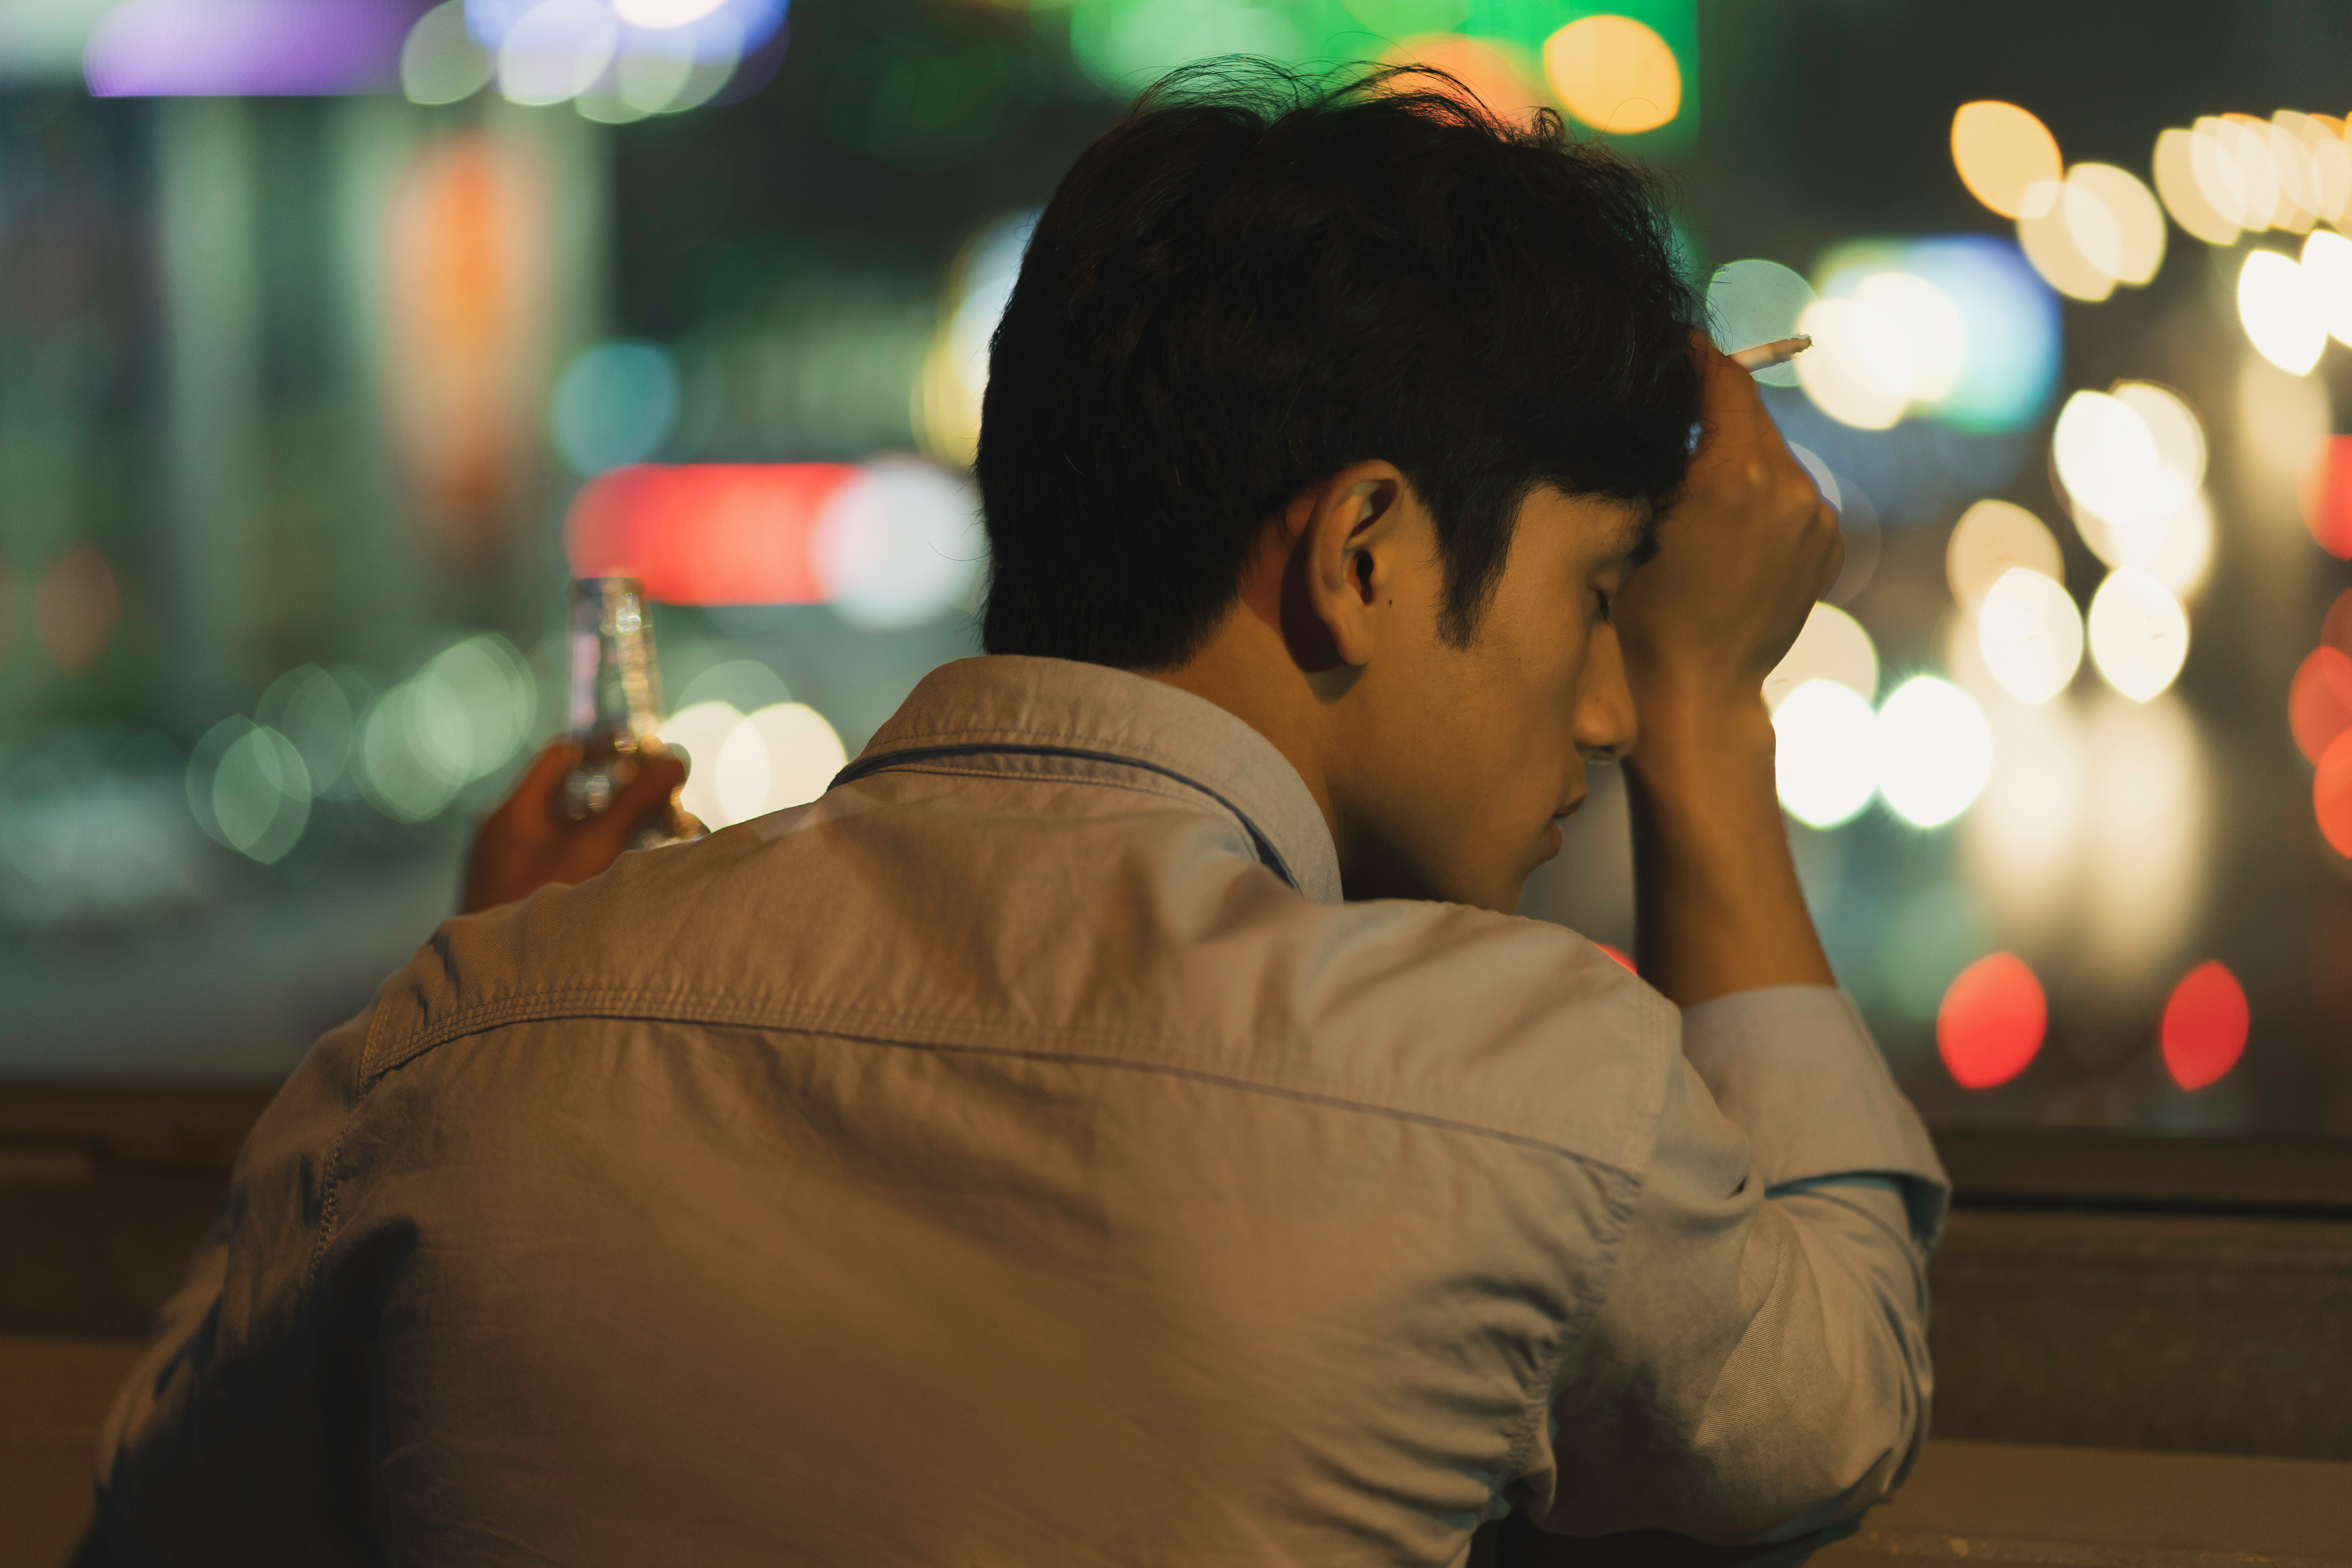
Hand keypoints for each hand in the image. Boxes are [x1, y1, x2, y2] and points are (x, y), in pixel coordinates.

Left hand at [460, 742, 692, 913]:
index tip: (649, 752)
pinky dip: (607, 862)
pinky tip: (639, 875)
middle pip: (575, 797)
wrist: (503, 996)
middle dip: (625, 794)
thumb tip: (673, 760)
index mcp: (512, 815)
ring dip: (621, 831)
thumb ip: (631, 804)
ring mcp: (518, 873)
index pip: (563, 757)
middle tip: (669, 795)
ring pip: (579, 835)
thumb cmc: (534, 911)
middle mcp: (510, 838)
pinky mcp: (530, 902)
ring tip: (667, 834)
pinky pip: (574, 867)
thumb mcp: (590, 851)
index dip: (607, 748)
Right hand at [1613, 335, 1842, 744]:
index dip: (1694, 356)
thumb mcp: (1632, 521)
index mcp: (1737, 475)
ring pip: (1772, 455)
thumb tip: (1666, 401)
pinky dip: (1760, 495)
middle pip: (1751, 414)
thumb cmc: (1644, 613)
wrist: (1697, 692)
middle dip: (1714, 409)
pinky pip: (1790, 495)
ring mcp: (1816, 519)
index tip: (1674, 345)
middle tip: (1674, 409)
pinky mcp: (1829, 544)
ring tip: (1697, 487)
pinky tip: (1726, 528)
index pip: (1723, 381)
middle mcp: (1789, 488)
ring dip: (1737, 456)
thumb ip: (1659, 453)